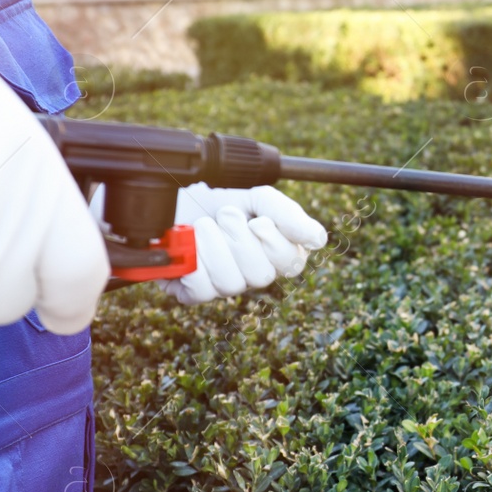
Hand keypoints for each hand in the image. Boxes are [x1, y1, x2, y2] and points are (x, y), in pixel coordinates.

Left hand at [160, 184, 327, 304]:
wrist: (173, 200)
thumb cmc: (218, 201)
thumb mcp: (257, 198)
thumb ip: (287, 215)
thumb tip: (318, 240)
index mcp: (277, 252)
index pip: (293, 263)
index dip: (275, 243)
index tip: (258, 221)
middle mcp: (255, 273)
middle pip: (262, 275)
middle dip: (239, 240)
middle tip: (226, 215)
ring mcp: (226, 285)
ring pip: (231, 282)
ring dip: (213, 246)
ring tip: (202, 225)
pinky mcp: (196, 292)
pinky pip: (202, 290)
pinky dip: (193, 261)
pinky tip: (188, 245)